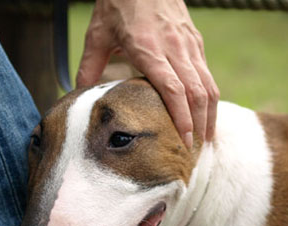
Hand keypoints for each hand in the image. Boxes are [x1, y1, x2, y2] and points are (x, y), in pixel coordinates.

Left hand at [76, 0, 218, 148]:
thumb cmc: (118, 3)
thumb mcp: (97, 34)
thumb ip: (89, 67)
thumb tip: (78, 95)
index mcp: (149, 49)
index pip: (174, 90)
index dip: (182, 118)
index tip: (184, 140)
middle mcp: (174, 48)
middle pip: (196, 93)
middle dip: (199, 124)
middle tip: (196, 149)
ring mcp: (189, 44)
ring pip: (207, 85)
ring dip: (209, 113)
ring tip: (207, 137)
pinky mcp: (195, 41)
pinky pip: (207, 74)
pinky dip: (209, 97)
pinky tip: (205, 112)